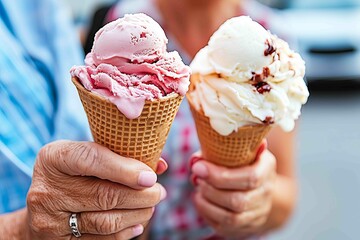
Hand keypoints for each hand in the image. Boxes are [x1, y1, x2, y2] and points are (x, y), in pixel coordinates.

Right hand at [26, 140, 166, 239]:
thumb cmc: (74, 171)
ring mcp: (50, 221)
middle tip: (159, 192)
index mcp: (54, 159)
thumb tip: (159, 166)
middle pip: (104, 195)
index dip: (124, 169)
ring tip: (150, 206)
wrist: (45, 201)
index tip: (150, 177)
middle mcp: (47, 190)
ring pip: (105, 222)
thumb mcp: (87, 153)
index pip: (91, 160)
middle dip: (141, 196)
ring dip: (137, 215)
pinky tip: (137, 223)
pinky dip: (125, 232)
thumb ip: (119, 155)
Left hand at [190, 141, 275, 238]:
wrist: (260, 185)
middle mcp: (266, 192)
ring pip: (231, 218)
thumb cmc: (243, 161)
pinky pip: (225, 227)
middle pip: (238, 201)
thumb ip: (218, 152)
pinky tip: (201, 201)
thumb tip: (196, 160)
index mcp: (266, 168)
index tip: (198, 168)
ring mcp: (259, 212)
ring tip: (198, 191)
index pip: (250, 177)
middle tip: (197, 179)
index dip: (220, 175)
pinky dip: (207, 214)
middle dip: (211, 190)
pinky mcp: (247, 226)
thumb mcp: (238, 150)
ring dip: (207, 204)